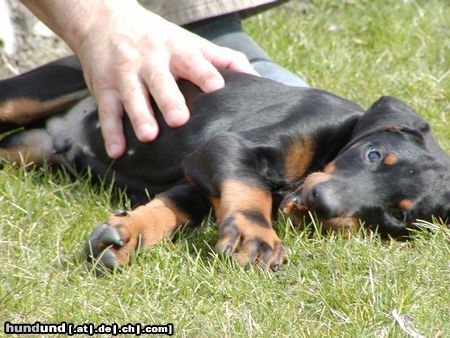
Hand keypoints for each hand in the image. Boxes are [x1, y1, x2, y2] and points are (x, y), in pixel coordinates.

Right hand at [74, 2, 255, 157]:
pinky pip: (107, 111)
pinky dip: (111, 132)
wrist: (103, 18)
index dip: (204, 73)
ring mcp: (124, 74)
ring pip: (132, 96)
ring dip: (139, 116)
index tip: (217, 87)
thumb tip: (253, 76)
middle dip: (169, 99)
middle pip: (160, 80)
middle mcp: (149, 61)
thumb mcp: (187, 41)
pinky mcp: (103, 87)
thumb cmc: (156, 37)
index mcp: (174, 50)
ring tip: (149, 136)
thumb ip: (220, 58)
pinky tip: (117, 152)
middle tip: (180, 119)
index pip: (191, 60)